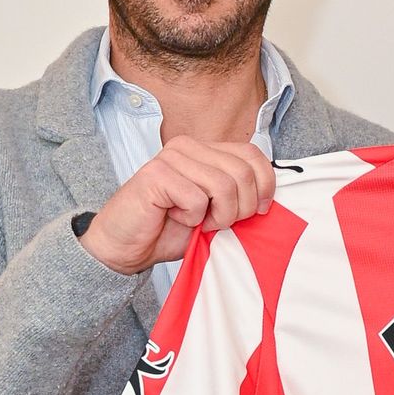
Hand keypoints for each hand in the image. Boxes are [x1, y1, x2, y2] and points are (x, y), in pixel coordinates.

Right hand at [79, 137, 275, 274]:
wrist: (124, 248)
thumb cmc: (169, 230)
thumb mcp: (215, 209)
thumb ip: (238, 193)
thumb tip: (269, 195)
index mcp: (206, 149)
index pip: (253, 154)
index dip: (265, 184)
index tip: (259, 210)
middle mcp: (188, 146)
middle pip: (242, 172)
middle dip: (241, 208)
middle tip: (220, 224)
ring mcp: (171, 157)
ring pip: (224, 185)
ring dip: (219, 216)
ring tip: (199, 223)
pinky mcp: (156, 174)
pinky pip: (197, 198)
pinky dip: (193, 219)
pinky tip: (175, 218)